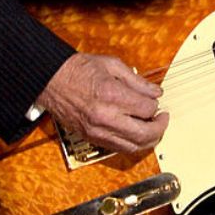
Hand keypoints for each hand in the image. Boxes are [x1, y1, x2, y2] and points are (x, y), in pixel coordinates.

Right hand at [35, 53, 168, 153]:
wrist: (51, 81)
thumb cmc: (78, 69)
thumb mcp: (111, 65)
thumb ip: (137, 81)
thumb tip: (156, 92)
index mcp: (111, 96)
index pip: (147, 109)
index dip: (155, 104)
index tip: (155, 99)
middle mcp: (105, 117)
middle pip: (144, 134)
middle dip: (159, 127)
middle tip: (163, 118)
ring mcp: (97, 131)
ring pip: (133, 147)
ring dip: (149, 140)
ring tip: (152, 127)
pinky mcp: (91, 138)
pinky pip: (119, 149)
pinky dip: (132, 144)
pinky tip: (136, 133)